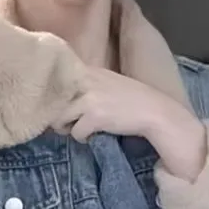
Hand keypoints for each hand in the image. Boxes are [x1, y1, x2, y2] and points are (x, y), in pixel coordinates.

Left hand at [65, 66, 206, 181]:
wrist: (154, 111)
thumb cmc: (130, 101)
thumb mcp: (107, 84)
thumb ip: (86, 87)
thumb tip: (61, 103)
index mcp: (89, 70)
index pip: (58, 79)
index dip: (55, 97)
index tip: (59, 106)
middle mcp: (86, 80)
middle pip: (54, 102)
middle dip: (59, 116)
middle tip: (70, 124)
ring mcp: (89, 98)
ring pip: (60, 119)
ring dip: (68, 128)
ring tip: (83, 129)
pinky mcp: (93, 116)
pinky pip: (75, 133)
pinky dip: (83, 138)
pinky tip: (94, 135)